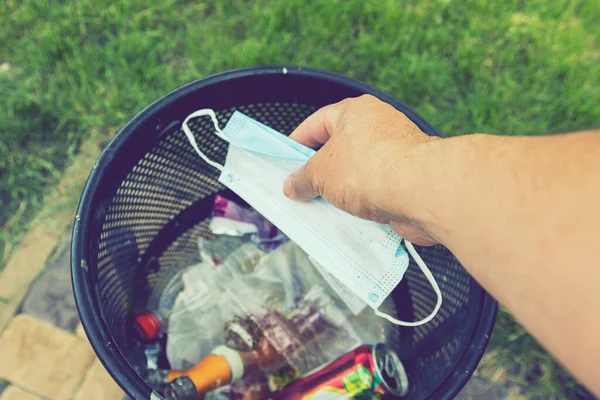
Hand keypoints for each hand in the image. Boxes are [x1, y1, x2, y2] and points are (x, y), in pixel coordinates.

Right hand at [283, 95, 438, 244]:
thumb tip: (292, 186)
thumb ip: (302, 178)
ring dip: (341, 190)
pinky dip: (362, 202)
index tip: (285, 161)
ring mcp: (395, 152)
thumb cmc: (370, 168)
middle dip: (320, 171)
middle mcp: (378, 126)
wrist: (421, 190)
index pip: (317, 123)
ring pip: (357, 172)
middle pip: (339, 148)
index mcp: (355, 112)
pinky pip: (375, 189)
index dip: (297, 142)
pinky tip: (349, 217)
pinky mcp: (407, 178)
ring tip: (323, 208)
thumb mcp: (320, 173)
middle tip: (302, 189)